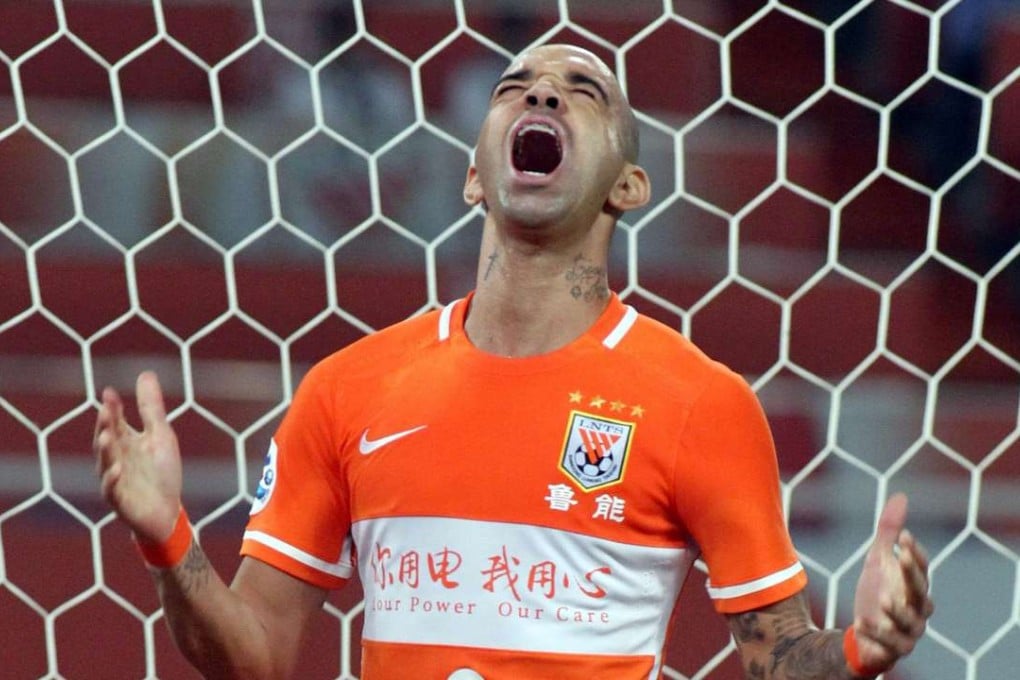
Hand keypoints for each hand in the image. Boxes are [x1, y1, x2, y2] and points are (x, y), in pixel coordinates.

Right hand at [94, 371, 182, 543]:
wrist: (167, 512)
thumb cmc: (161, 472)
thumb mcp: (161, 435)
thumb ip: (151, 408)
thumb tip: (145, 373)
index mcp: (125, 441)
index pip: (116, 421)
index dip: (112, 408)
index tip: (109, 392)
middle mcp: (115, 458)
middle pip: (107, 438)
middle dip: (105, 425)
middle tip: (105, 410)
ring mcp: (114, 479)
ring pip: (105, 463)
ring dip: (105, 450)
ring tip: (107, 435)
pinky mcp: (119, 500)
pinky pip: (112, 490)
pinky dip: (112, 480)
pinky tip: (116, 469)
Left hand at [852, 493, 933, 672]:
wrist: (863, 633)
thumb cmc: (878, 592)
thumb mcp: (878, 560)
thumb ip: (888, 532)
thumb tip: (900, 496)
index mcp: (914, 586)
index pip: (922, 568)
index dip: (915, 552)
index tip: (904, 535)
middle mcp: (918, 609)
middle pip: (921, 591)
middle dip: (912, 574)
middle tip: (899, 557)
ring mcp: (909, 631)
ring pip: (911, 622)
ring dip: (897, 610)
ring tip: (882, 598)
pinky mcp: (894, 649)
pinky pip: (890, 645)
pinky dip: (877, 634)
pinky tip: (860, 621)